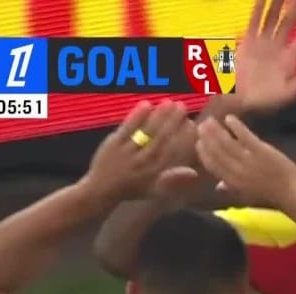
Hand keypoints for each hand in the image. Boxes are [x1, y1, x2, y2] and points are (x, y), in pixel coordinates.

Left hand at [81, 100, 196, 201]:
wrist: (101, 190)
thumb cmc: (131, 189)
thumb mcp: (155, 190)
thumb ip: (174, 179)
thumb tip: (194, 172)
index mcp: (156, 171)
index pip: (174, 151)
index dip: (184, 136)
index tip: (191, 124)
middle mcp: (144, 161)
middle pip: (162, 137)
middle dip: (173, 121)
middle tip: (182, 106)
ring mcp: (128, 152)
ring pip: (147, 131)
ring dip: (159, 115)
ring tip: (168, 102)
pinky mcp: (113, 144)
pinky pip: (128, 128)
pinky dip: (137, 116)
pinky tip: (146, 104)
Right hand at [195, 114, 295, 206]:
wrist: (291, 195)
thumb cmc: (270, 196)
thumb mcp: (247, 197)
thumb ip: (232, 189)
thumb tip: (218, 186)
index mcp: (232, 182)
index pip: (212, 165)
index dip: (203, 152)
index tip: (198, 141)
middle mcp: (237, 171)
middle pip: (216, 151)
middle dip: (207, 137)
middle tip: (201, 124)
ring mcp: (249, 161)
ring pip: (227, 143)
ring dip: (217, 130)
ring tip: (211, 120)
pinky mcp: (262, 152)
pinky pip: (245, 136)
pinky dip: (236, 126)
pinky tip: (229, 118)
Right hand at [235, 0, 295, 113]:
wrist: (239, 102)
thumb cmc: (265, 102)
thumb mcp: (288, 93)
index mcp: (291, 60)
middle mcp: (279, 48)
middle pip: (289, 22)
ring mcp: (264, 43)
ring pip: (273, 18)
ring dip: (279, 3)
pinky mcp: (248, 41)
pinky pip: (255, 21)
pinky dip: (259, 8)